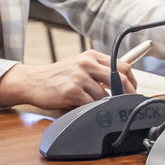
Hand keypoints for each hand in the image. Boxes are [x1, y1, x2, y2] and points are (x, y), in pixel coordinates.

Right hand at [0, 50, 128, 110]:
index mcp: (91, 56)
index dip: (132, 81)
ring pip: (106, 95)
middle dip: (127, 93)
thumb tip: (123, 84)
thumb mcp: (78, 66)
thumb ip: (98, 71)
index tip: (133, 91)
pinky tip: (84, 107)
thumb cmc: (56, 76)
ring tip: (93, 105)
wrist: (32, 81)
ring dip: (103, 104)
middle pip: (120, 78)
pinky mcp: (72, 91)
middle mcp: (86, 63)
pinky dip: (92, 109)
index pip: (122, 65)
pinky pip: (92, 104)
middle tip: (127, 103)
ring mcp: (79, 77)